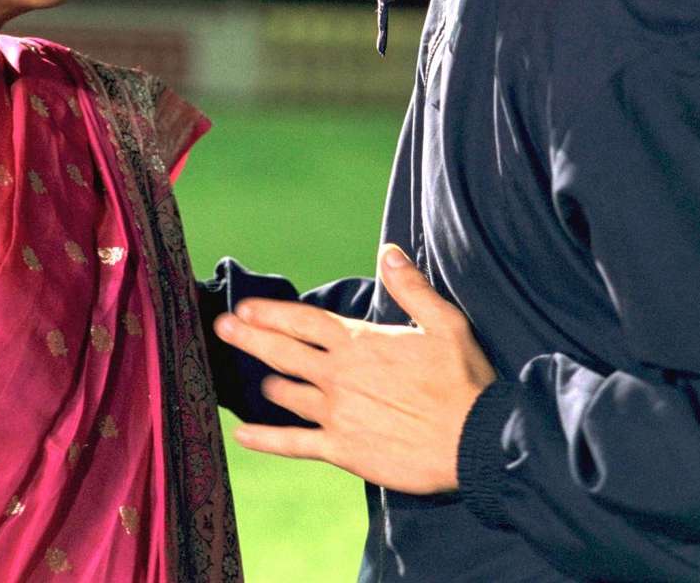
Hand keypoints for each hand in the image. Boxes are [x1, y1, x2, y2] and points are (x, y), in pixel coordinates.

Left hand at [214, 243, 496, 493]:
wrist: (479, 441)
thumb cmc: (465, 381)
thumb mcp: (445, 323)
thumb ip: (411, 287)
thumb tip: (389, 250)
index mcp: (360, 342)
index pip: (303, 321)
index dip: (270, 313)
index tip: (244, 308)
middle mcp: (340, 375)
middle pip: (283, 352)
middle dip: (249, 338)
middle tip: (220, 328)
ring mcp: (337, 414)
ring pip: (286, 394)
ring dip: (267, 384)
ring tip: (251, 380)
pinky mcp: (343, 450)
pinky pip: (294, 443)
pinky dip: (265, 439)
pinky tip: (242, 435)